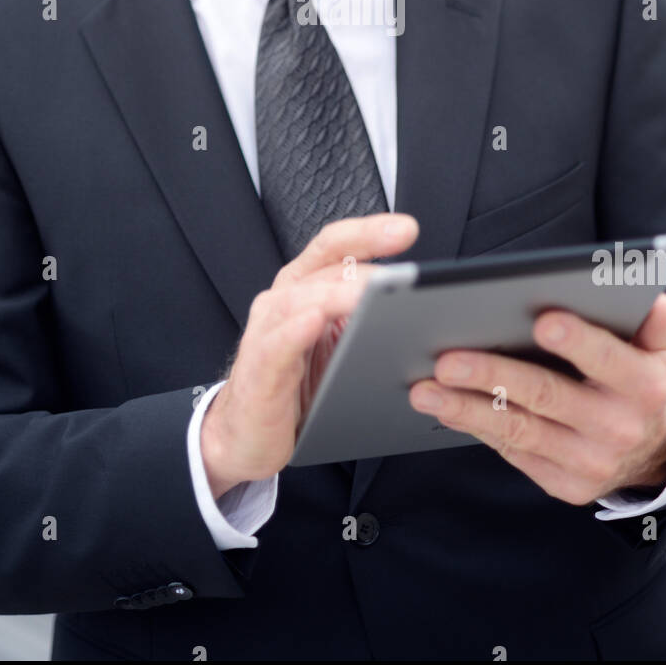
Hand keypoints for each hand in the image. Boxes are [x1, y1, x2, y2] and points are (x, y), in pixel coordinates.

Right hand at [201, 212, 419, 497]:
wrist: (245, 435)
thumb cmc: (293, 387)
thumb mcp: (335, 347)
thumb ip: (363, 320)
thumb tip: (420, 309)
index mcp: (305, 289)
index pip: (336, 247)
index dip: (369, 233)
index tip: (407, 229)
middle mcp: (283, 300)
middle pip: (326, 269)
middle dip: (366, 265)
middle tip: (404, 273)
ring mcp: (267, 331)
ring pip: (304, 300)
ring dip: (339, 295)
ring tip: (371, 292)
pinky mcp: (259, 368)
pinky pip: (278, 344)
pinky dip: (296, 331)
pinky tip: (316, 322)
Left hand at [409, 292, 665, 504]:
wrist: (655, 455)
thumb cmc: (641, 386)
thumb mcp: (659, 352)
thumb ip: (652, 324)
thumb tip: (653, 299)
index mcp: (643, 387)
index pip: (608, 360)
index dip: (578, 342)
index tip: (542, 321)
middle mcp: (616, 427)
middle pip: (547, 396)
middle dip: (493, 377)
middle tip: (447, 360)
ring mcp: (589, 462)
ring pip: (519, 430)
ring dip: (467, 409)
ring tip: (426, 390)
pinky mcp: (564, 485)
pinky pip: (513, 452)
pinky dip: (477, 428)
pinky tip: (446, 408)